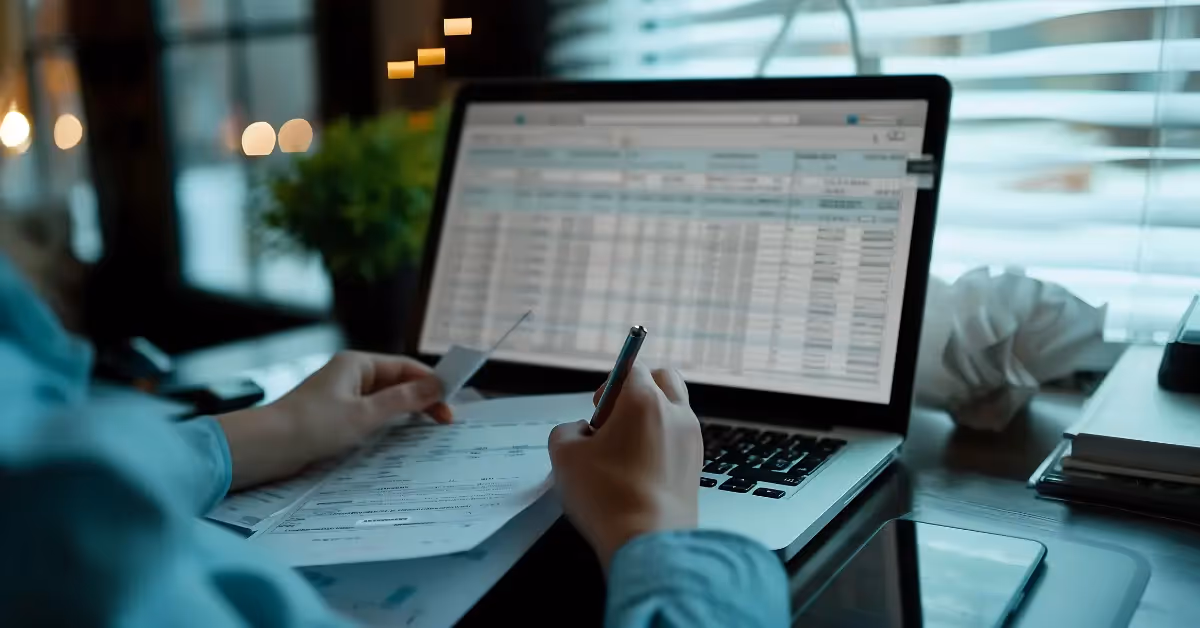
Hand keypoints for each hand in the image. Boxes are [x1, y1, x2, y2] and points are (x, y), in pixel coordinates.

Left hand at [217, 351, 450, 489]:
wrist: (266, 448)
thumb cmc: (312, 426)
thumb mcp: (365, 414)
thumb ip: (403, 400)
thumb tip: (437, 385)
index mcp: (357, 364)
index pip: (405, 368)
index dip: (431, 383)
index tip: (452, 402)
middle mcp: (350, 375)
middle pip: (397, 383)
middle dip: (422, 400)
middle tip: (444, 423)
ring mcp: (341, 396)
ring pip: (384, 401)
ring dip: (405, 414)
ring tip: (427, 431)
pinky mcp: (334, 417)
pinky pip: (370, 416)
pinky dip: (387, 425)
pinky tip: (398, 440)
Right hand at [548, 364, 702, 570]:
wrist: (649, 541)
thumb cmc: (606, 496)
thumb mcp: (564, 456)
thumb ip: (567, 431)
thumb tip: (581, 433)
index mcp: (644, 400)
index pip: (632, 367)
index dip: (609, 384)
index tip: (597, 411)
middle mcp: (676, 412)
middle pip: (663, 378)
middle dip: (638, 389)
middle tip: (614, 420)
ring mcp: (692, 439)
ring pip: (674, 408)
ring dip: (651, 417)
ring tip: (625, 450)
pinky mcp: (697, 465)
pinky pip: (680, 438)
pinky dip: (662, 442)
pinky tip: (639, 471)